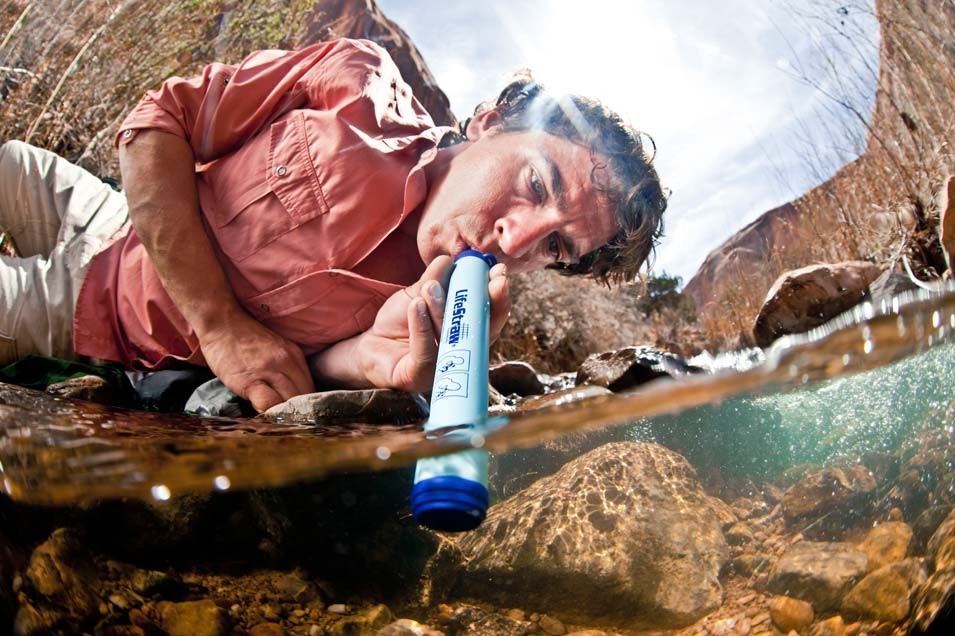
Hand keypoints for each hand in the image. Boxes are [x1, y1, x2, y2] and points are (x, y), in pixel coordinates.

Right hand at [198, 313, 314, 411]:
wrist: (221, 322)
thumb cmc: (244, 338)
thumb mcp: (275, 349)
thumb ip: (286, 369)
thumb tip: (292, 395)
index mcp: (295, 355)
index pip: (310, 388)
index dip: (305, 405)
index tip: (298, 414)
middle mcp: (287, 362)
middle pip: (304, 398)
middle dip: (298, 413)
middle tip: (289, 422)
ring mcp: (270, 371)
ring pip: (290, 403)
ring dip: (285, 416)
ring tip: (278, 422)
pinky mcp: (251, 381)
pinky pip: (268, 404)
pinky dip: (269, 414)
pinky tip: (264, 416)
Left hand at [354, 256, 510, 391]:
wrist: (369, 345)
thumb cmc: (399, 322)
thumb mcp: (417, 294)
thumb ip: (434, 278)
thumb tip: (450, 259)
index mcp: (466, 332)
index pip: (489, 316)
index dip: (498, 296)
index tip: (500, 273)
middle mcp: (460, 353)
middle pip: (482, 332)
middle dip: (488, 304)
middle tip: (489, 279)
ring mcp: (441, 368)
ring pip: (450, 339)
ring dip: (441, 309)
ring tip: (430, 286)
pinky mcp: (418, 377)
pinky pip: (425, 352)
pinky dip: (422, 326)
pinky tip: (416, 306)